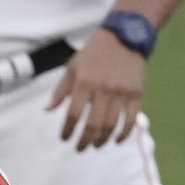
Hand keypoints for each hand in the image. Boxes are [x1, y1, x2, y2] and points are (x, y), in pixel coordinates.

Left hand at [47, 31, 145, 151]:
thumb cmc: (94, 53)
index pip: (73, 114)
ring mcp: (121, 93)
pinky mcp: (136, 94)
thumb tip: (48, 110)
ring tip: (95, 145)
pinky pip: (131, 119)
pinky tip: (116, 140)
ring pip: (111, 125)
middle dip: (84, 141)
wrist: (125, 36)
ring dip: (102, 140)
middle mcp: (102, 90)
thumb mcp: (72, 67)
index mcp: (84, 83)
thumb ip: (60, 90)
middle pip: (93, 124)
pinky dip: (123, 133)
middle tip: (79, 148)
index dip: (68, 130)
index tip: (64, 138)